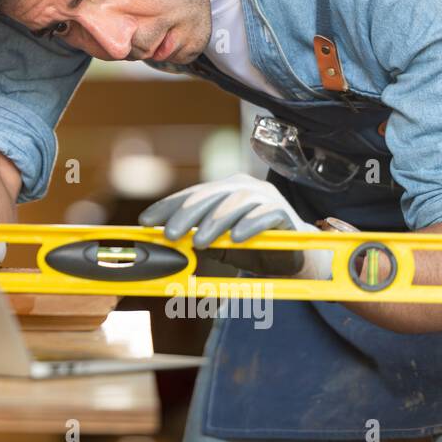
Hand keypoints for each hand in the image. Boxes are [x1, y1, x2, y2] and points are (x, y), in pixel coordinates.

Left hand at [138, 174, 330, 278]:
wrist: (296, 254)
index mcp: (224, 189)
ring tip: (199, 242)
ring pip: (236, 202)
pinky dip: (249, 225)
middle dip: (186, 215)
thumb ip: (198, 239)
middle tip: (170, 234)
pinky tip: (236, 238)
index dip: (167, 206)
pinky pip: (265, 214)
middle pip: (210, 195)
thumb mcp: (219, 244)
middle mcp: (243, 187)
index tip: (145, 221)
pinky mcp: (284, 212)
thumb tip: (166, 244)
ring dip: (215, 222)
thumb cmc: (253, 246)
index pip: (191, 194)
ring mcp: (265, 196)